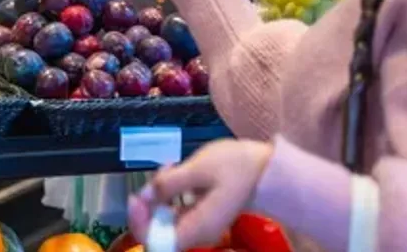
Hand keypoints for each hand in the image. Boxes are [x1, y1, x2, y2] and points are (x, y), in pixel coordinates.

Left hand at [127, 139, 273, 250]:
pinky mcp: (202, 215)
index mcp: (197, 229)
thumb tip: (144, 197)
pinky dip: (172, 192)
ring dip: (160, 193)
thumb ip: (167, 184)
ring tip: (171, 165)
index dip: (139, 221)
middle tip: (160, 173)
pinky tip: (177, 169)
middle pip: (157, 230)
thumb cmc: (237, 167)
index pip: (154, 242)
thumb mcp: (198, 169)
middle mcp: (197, 234)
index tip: (137, 197)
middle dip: (150, 200)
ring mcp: (200, 226)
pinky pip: (178, 210)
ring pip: (166, 217)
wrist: (269, 169)